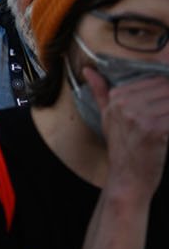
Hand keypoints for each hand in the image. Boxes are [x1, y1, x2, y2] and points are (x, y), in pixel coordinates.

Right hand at [89, 67, 168, 199]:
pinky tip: (168, 130)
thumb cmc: (121, 148)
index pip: (153, 78)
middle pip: (165, 86)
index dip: (165, 87)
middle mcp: (126, 105)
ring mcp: (140, 117)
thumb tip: (89, 70)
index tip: (161, 104)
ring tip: (166, 120)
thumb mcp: (106, 117)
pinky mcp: (156, 130)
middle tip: (165, 113)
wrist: (128, 178)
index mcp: (116, 98)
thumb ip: (100, 91)